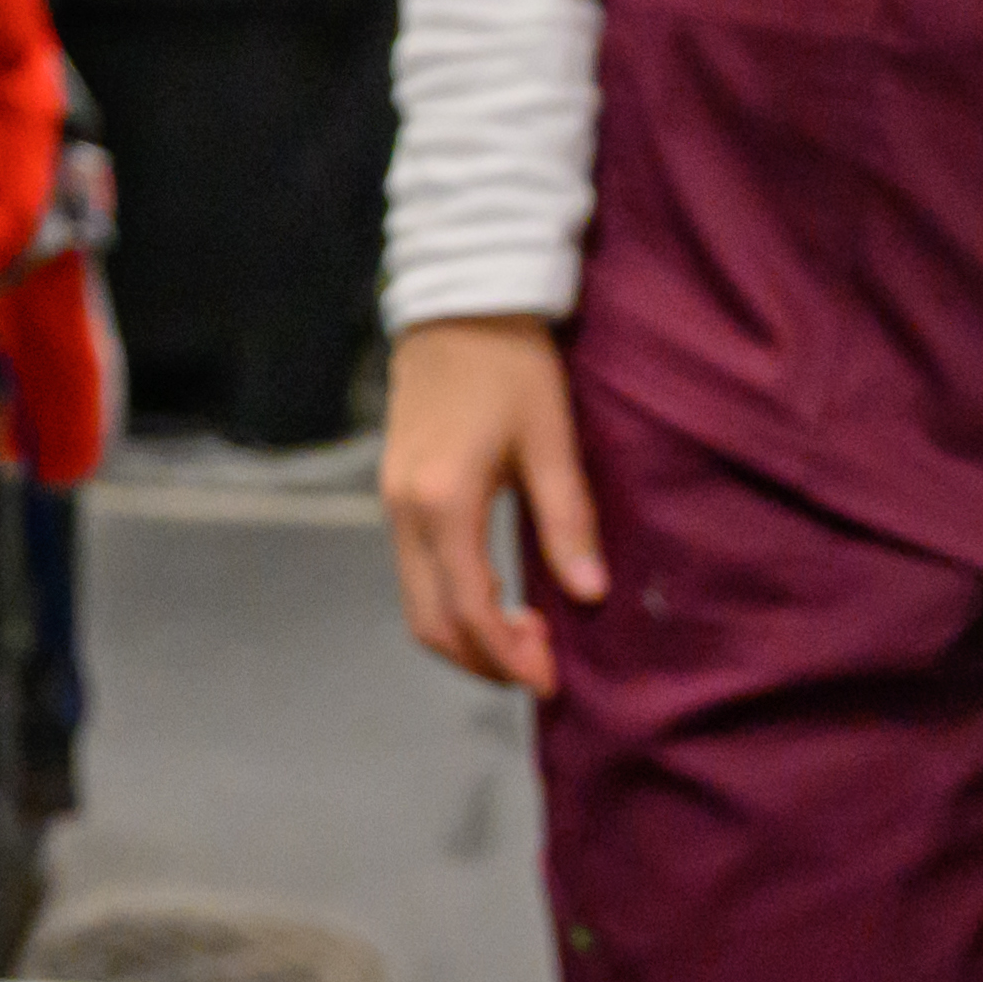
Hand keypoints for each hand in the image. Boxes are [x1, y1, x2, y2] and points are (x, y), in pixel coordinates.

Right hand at [378, 311, 604, 694]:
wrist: (458, 301)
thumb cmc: (510, 362)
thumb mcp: (550, 438)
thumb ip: (567, 519)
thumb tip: (590, 593)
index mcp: (443, 502)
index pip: (468, 610)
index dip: (508, 657)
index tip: (549, 679)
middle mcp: (404, 511)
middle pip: (430, 622)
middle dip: (483, 660)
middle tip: (541, 668)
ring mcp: (392, 503)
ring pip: (416, 603)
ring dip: (466, 635)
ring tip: (526, 636)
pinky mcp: (396, 493)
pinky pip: (414, 573)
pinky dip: (451, 603)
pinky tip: (497, 598)